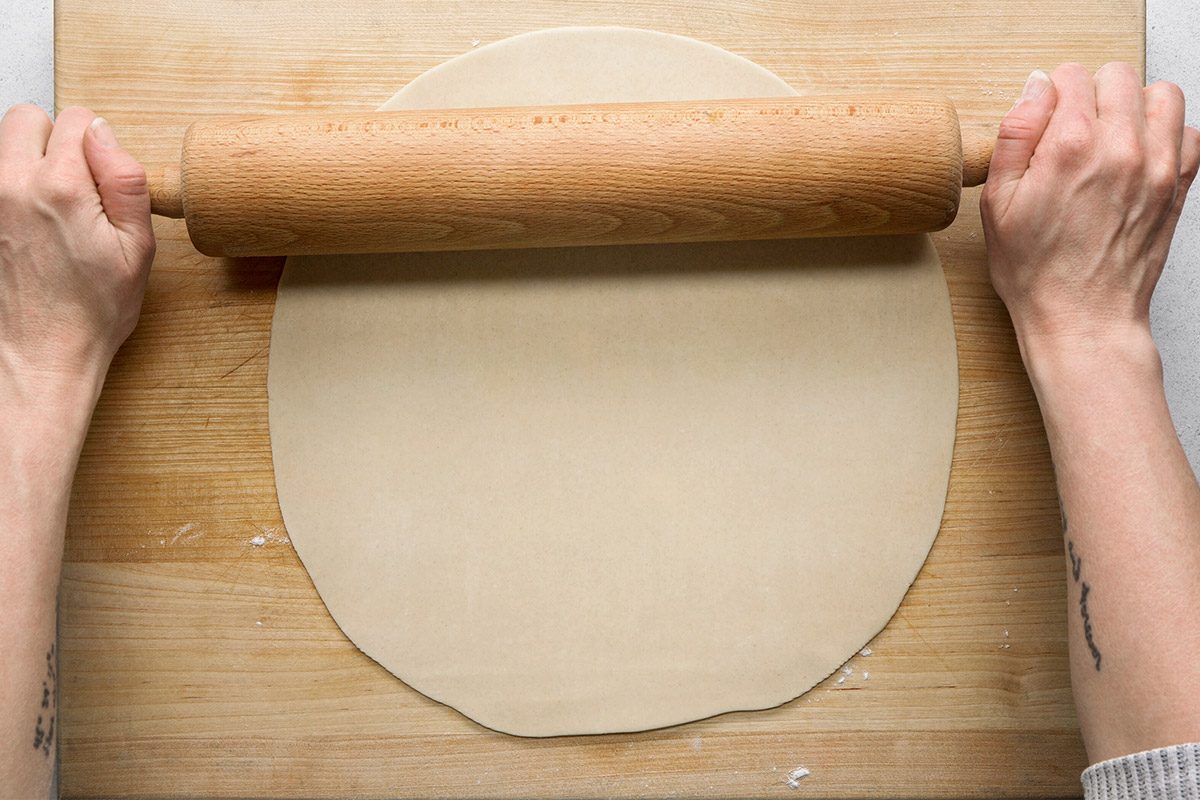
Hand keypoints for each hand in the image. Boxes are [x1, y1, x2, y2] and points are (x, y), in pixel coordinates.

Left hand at [0, 105, 154, 403]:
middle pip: (28, 117)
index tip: (105, 182)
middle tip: (76, 184)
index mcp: (61, 188)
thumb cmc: (93, 310)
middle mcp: (13, 185)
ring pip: (5, 144)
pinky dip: (14, 188)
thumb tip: (104, 133)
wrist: (42, 353)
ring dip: (30, 160)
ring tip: (53, 206)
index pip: (77, 119)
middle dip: (55, 140)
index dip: (100, 146)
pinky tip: (32, 224)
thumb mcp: (137, 248)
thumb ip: (125, 180)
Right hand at [981, 63, 1199, 358]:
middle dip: (1091, 94)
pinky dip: (1166, 133)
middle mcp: (1122, 148)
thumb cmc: (1037, 272)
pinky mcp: (1178, 185)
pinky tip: (1137, 155)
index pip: (1071, 77)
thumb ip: (1015, 135)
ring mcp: (1158, 165)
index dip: (1050, 95)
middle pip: (1117, 76)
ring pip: (1161, 94)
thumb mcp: (997, 204)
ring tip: (1110, 136)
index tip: (1044, 121)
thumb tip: (1034, 90)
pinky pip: (1188, 130)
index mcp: (1071, 147)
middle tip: (1072, 130)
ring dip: (1134, 106)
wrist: (1082, 319)